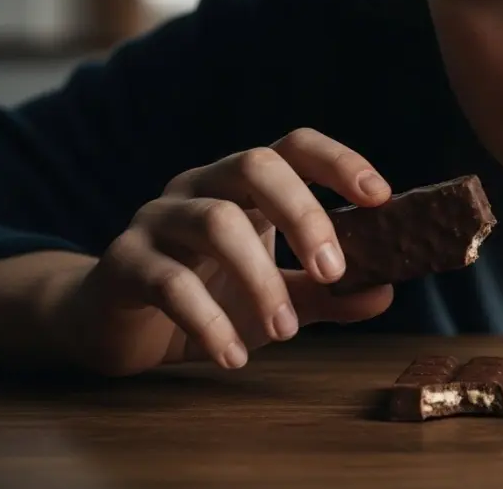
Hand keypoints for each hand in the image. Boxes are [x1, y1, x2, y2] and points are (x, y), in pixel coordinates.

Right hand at [57, 128, 396, 376]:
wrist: (119, 328)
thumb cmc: (210, 296)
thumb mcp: (279, 295)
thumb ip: (329, 293)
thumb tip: (383, 293)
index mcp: (245, 185)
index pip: (294, 147)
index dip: (339, 162)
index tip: (379, 197)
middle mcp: (201, 187)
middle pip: (253, 166)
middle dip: (302, 214)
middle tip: (332, 272)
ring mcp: (158, 219)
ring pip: (214, 222)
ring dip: (260, 278)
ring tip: (287, 329)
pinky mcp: (124, 264)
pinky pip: (169, 282)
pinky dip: (209, 321)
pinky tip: (234, 356)